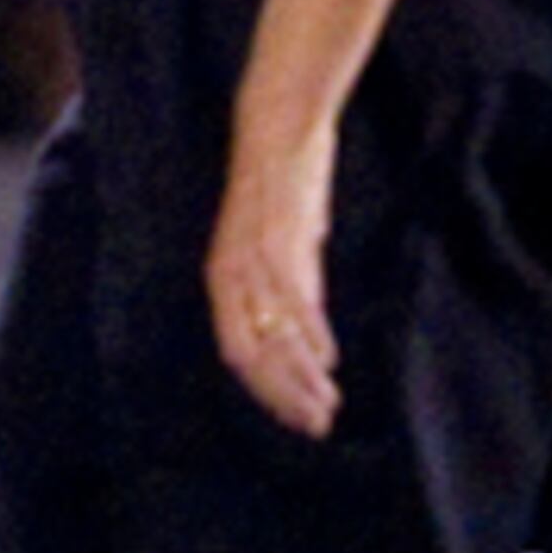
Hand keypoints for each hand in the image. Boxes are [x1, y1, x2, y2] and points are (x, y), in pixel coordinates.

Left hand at [204, 113, 337, 434]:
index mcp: (223, 280)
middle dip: (284, 396)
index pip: (238, 353)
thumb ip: (290, 290)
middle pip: (251, 356)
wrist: (278, 127)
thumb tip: (310, 337)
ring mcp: (253, 259)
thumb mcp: (280, 247)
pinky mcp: (280, 239)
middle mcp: (230, 275)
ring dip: (300, 377)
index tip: (297, 418)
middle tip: (316, 425)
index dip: (266, 392)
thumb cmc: (280, 188)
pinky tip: (328, 359)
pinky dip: (310, 335)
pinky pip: (293, 300)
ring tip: (326, 404)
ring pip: (272, 336)